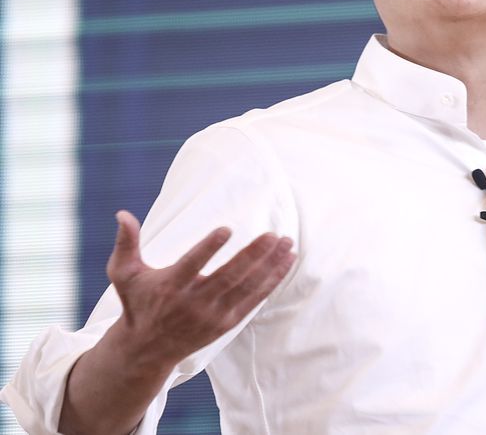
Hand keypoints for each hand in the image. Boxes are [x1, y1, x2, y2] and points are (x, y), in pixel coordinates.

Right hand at [106, 209, 295, 366]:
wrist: (146, 349)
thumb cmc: (137, 303)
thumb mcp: (124, 274)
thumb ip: (126, 243)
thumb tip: (122, 213)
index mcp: (170, 286)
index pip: (192, 265)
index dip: (208, 248)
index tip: (226, 229)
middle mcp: (193, 302)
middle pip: (229, 276)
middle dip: (253, 255)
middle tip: (274, 234)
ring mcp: (212, 314)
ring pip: (247, 287)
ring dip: (270, 265)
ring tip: (288, 243)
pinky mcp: (226, 323)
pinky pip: (254, 300)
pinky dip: (272, 281)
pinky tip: (287, 262)